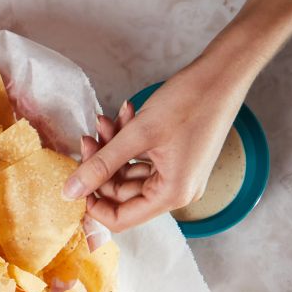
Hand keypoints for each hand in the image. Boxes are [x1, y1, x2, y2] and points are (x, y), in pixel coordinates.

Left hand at [61, 59, 248, 231]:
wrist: (223, 73)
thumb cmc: (189, 102)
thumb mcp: (137, 135)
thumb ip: (100, 165)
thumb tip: (69, 192)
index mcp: (172, 194)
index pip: (121, 218)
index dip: (93, 204)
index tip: (75, 181)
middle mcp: (176, 191)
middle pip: (121, 194)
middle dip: (101, 166)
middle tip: (88, 138)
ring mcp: (176, 174)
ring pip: (127, 173)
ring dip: (111, 149)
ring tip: (104, 121)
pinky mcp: (175, 159)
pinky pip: (140, 159)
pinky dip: (126, 142)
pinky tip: (122, 118)